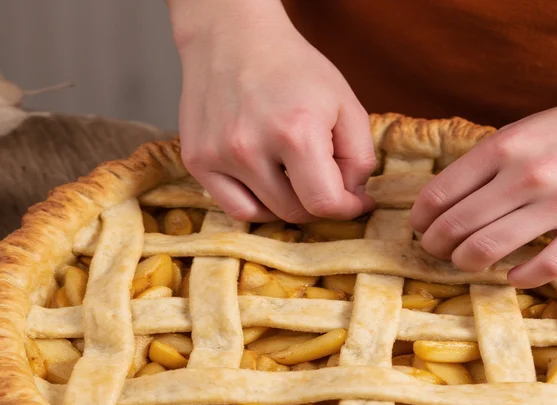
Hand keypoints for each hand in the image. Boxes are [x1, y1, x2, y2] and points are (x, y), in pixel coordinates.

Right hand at [168, 0, 374, 222]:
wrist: (233, 37)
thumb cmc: (292, 68)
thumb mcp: (345, 102)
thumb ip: (359, 156)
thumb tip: (352, 197)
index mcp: (296, 133)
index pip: (325, 202)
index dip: (348, 208)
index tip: (356, 201)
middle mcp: (251, 148)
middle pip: (295, 212)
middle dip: (318, 203)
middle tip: (325, 181)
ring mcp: (219, 156)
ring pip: (264, 215)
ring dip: (288, 206)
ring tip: (295, 179)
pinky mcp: (197, 160)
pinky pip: (233, 207)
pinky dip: (257, 205)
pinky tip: (268, 184)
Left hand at [409, 76, 556, 287]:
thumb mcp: (531, 128)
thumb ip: (492, 159)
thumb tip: (447, 196)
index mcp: (507, 144)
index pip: (440, 192)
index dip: (420, 218)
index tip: (419, 227)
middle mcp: (529, 174)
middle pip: (456, 226)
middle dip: (435, 246)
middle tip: (437, 251)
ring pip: (489, 249)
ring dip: (467, 263)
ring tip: (466, 263)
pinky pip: (544, 267)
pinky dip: (519, 278)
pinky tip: (511, 276)